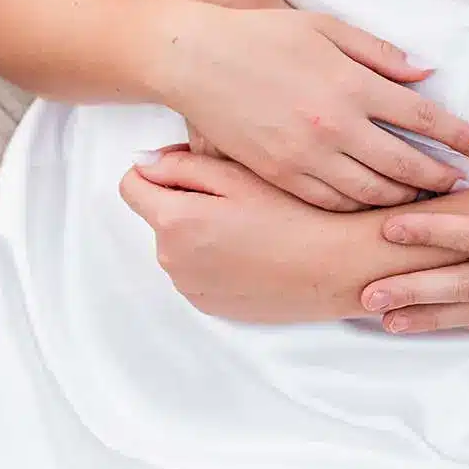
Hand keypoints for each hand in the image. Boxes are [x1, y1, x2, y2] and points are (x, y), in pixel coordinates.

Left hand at [119, 147, 389, 321]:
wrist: (338, 268)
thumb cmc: (295, 214)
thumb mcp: (238, 175)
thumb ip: (181, 165)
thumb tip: (142, 162)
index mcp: (174, 222)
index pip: (131, 186)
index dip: (160, 168)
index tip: (192, 164)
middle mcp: (172, 262)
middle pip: (159, 215)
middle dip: (186, 199)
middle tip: (238, 191)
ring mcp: (191, 288)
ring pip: (179, 244)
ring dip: (202, 229)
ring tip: (253, 221)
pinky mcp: (212, 306)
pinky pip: (199, 272)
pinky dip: (217, 257)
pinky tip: (256, 247)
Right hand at [154, 0, 468, 211]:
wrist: (197, 59)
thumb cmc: (265, 36)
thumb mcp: (328, 29)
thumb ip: (381, 54)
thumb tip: (426, 74)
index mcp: (352, 85)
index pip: (423, 118)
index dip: (460, 137)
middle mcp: (334, 127)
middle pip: (405, 166)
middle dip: (442, 179)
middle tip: (464, 185)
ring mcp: (305, 157)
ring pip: (371, 194)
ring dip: (406, 199)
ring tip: (427, 199)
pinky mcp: (280, 176)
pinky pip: (331, 202)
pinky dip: (361, 208)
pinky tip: (376, 204)